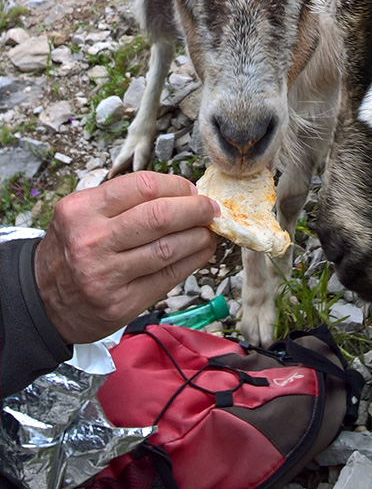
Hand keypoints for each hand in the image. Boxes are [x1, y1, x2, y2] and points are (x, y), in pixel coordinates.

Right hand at [34, 171, 218, 344]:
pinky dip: (192, 261)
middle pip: (160, 216)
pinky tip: (200, 252)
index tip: (192, 189)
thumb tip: (182, 192)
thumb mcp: (81, 213)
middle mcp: (92, 241)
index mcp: (81, 210)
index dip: (176, 185)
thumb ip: (123, 201)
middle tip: (210, 208)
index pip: (143, 186)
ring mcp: (106, 275)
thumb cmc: (71, 248)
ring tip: (208, 231)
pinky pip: (168, 277)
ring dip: (199, 237)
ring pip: (169, 248)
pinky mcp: (121, 303)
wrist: (42, 300)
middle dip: (195, 209)